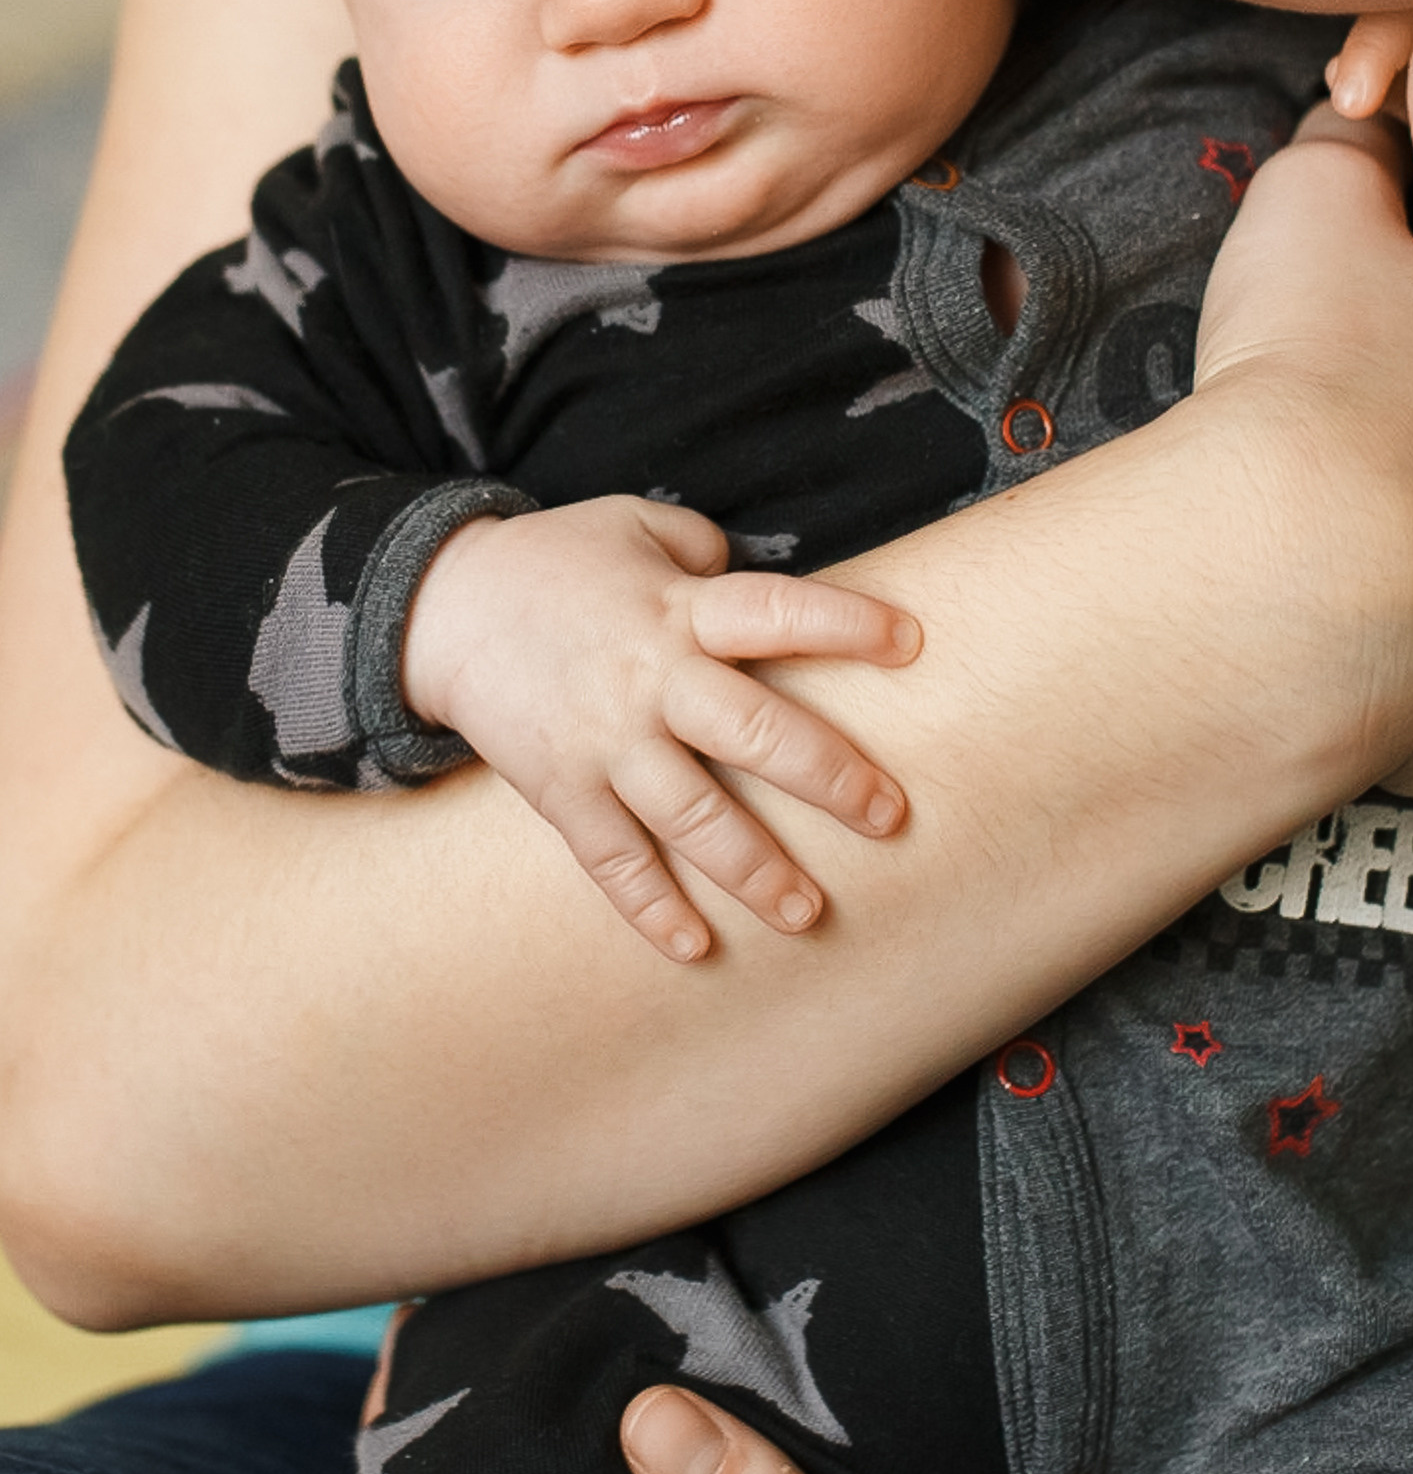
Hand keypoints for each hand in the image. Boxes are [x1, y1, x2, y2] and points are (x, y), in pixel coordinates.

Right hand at [402, 496, 920, 959]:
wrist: (439, 606)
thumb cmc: (554, 560)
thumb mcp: (634, 525)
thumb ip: (705, 552)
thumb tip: (759, 583)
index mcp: (678, 607)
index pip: (777, 611)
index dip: (846, 624)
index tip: (913, 642)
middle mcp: (650, 678)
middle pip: (754, 730)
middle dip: (829, 777)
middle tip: (891, 817)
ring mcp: (604, 741)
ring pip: (692, 814)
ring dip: (755, 868)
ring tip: (810, 912)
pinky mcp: (560, 790)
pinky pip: (613, 859)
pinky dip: (652, 906)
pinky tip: (697, 949)